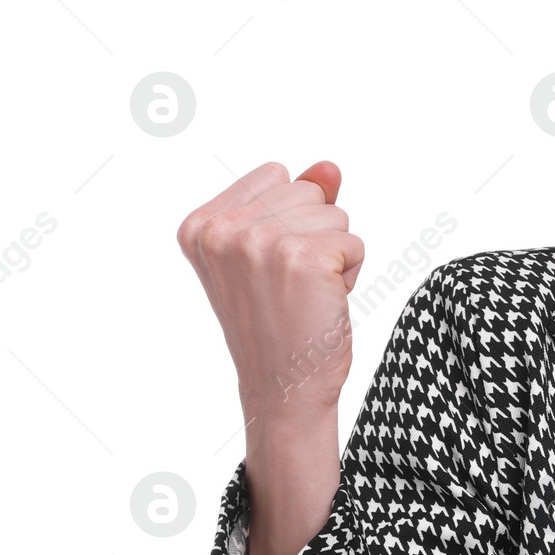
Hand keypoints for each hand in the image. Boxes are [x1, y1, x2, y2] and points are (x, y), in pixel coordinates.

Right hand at [177, 160, 365, 427]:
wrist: (284, 387)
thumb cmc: (278, 323)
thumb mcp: (271, 253)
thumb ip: (295, 201)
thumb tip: (329, 167)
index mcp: (200, 225)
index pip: (278, 176)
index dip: (291, 219)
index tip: (271, 266)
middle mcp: (222, 230)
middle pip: (309, 191)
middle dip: (316, 234)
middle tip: (292, 285)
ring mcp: (260, 242)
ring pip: (336, 214)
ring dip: (335, 254)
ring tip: (306, 294)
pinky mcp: (302, 258)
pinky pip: (354, 242)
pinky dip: (351, 272)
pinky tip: (323, 302)